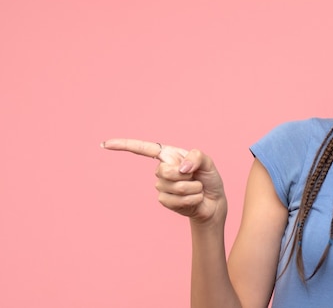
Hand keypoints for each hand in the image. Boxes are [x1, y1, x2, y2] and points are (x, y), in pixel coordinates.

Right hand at [101, 139, 225, 224]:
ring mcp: (162, 186)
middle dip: (185, 176)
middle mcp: (163, 169)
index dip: (125, 146)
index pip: (144, 149)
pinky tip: (194, 199)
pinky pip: (175, 200)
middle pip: (165, 171)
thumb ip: (196, 157)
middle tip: (195, 177)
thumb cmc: (209, 178)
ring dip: (192, 189)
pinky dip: (191, 199)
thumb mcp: (208, 162)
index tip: (105, 144)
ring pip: (174, 187)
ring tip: (197, 189)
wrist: (213, 201)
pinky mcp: (165, 201)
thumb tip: (180, 168)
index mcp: (170, 155)